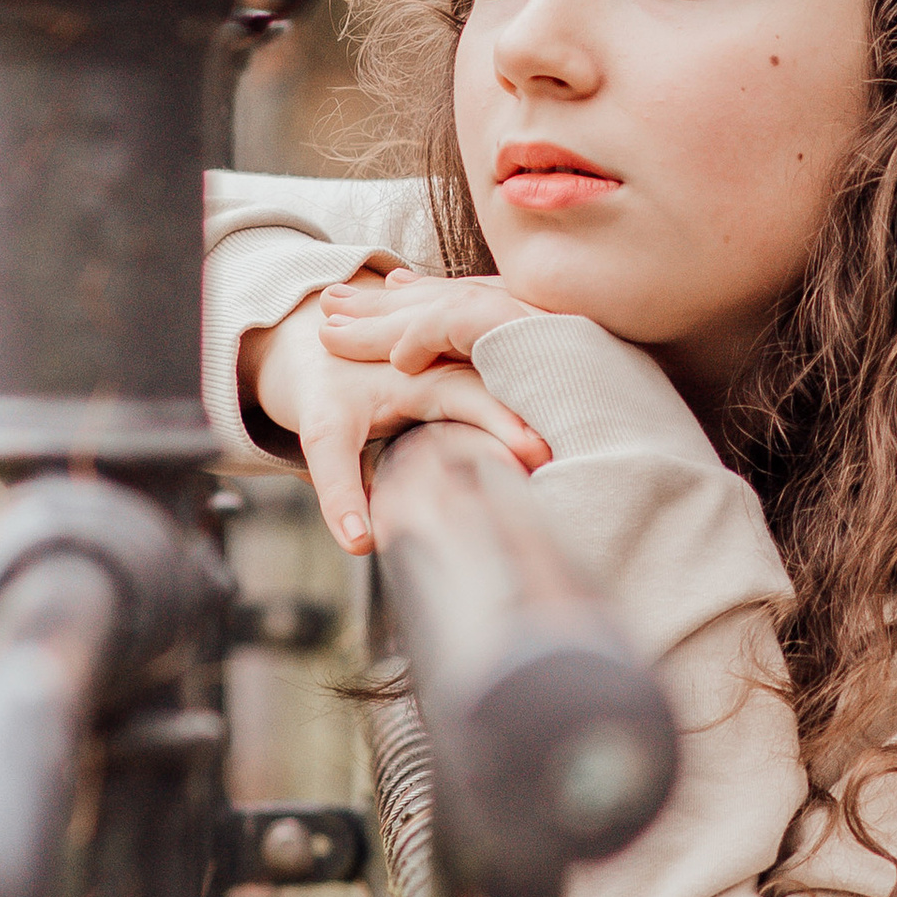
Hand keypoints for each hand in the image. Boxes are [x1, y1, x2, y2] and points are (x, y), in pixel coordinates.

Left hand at [243, 270, 550, 552]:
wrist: (317, 353)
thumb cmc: (323, 394)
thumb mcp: (321, 436)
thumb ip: (339, 487)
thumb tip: (362, 543)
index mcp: (423, 376)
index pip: (472, 397)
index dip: (505, 424)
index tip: (536, 454)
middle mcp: (457, 372)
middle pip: (510, 391)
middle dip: (541, 419)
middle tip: (571, 460)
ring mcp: (471, 380)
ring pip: (518, 392)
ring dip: (548, 418)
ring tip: (579, 458)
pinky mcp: (476, 396)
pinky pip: (513, 402)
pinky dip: (536, 424)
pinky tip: (569, 458)